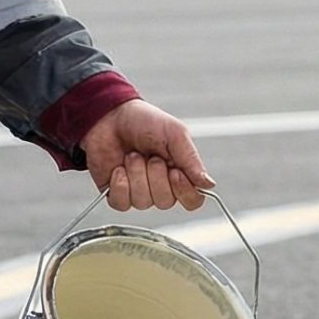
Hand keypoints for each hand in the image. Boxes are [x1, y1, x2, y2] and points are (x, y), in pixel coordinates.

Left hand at [84, 98, 213, 211]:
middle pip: (165, 202)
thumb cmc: (144, 121)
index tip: (174, 171)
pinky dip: (119, 184)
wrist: (109, 116)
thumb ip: (191, 159)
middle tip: (149, 154)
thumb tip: (208, 184)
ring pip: (143, 202)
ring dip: (136, 174)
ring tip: (132, 155)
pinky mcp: (117, 194)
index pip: (192, 200)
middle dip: (154, 176)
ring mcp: (138, 191)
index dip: (184, 191)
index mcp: (180, 173)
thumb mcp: (174, 133)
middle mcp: (160, 186)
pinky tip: (118, 168)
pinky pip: (122, 203)